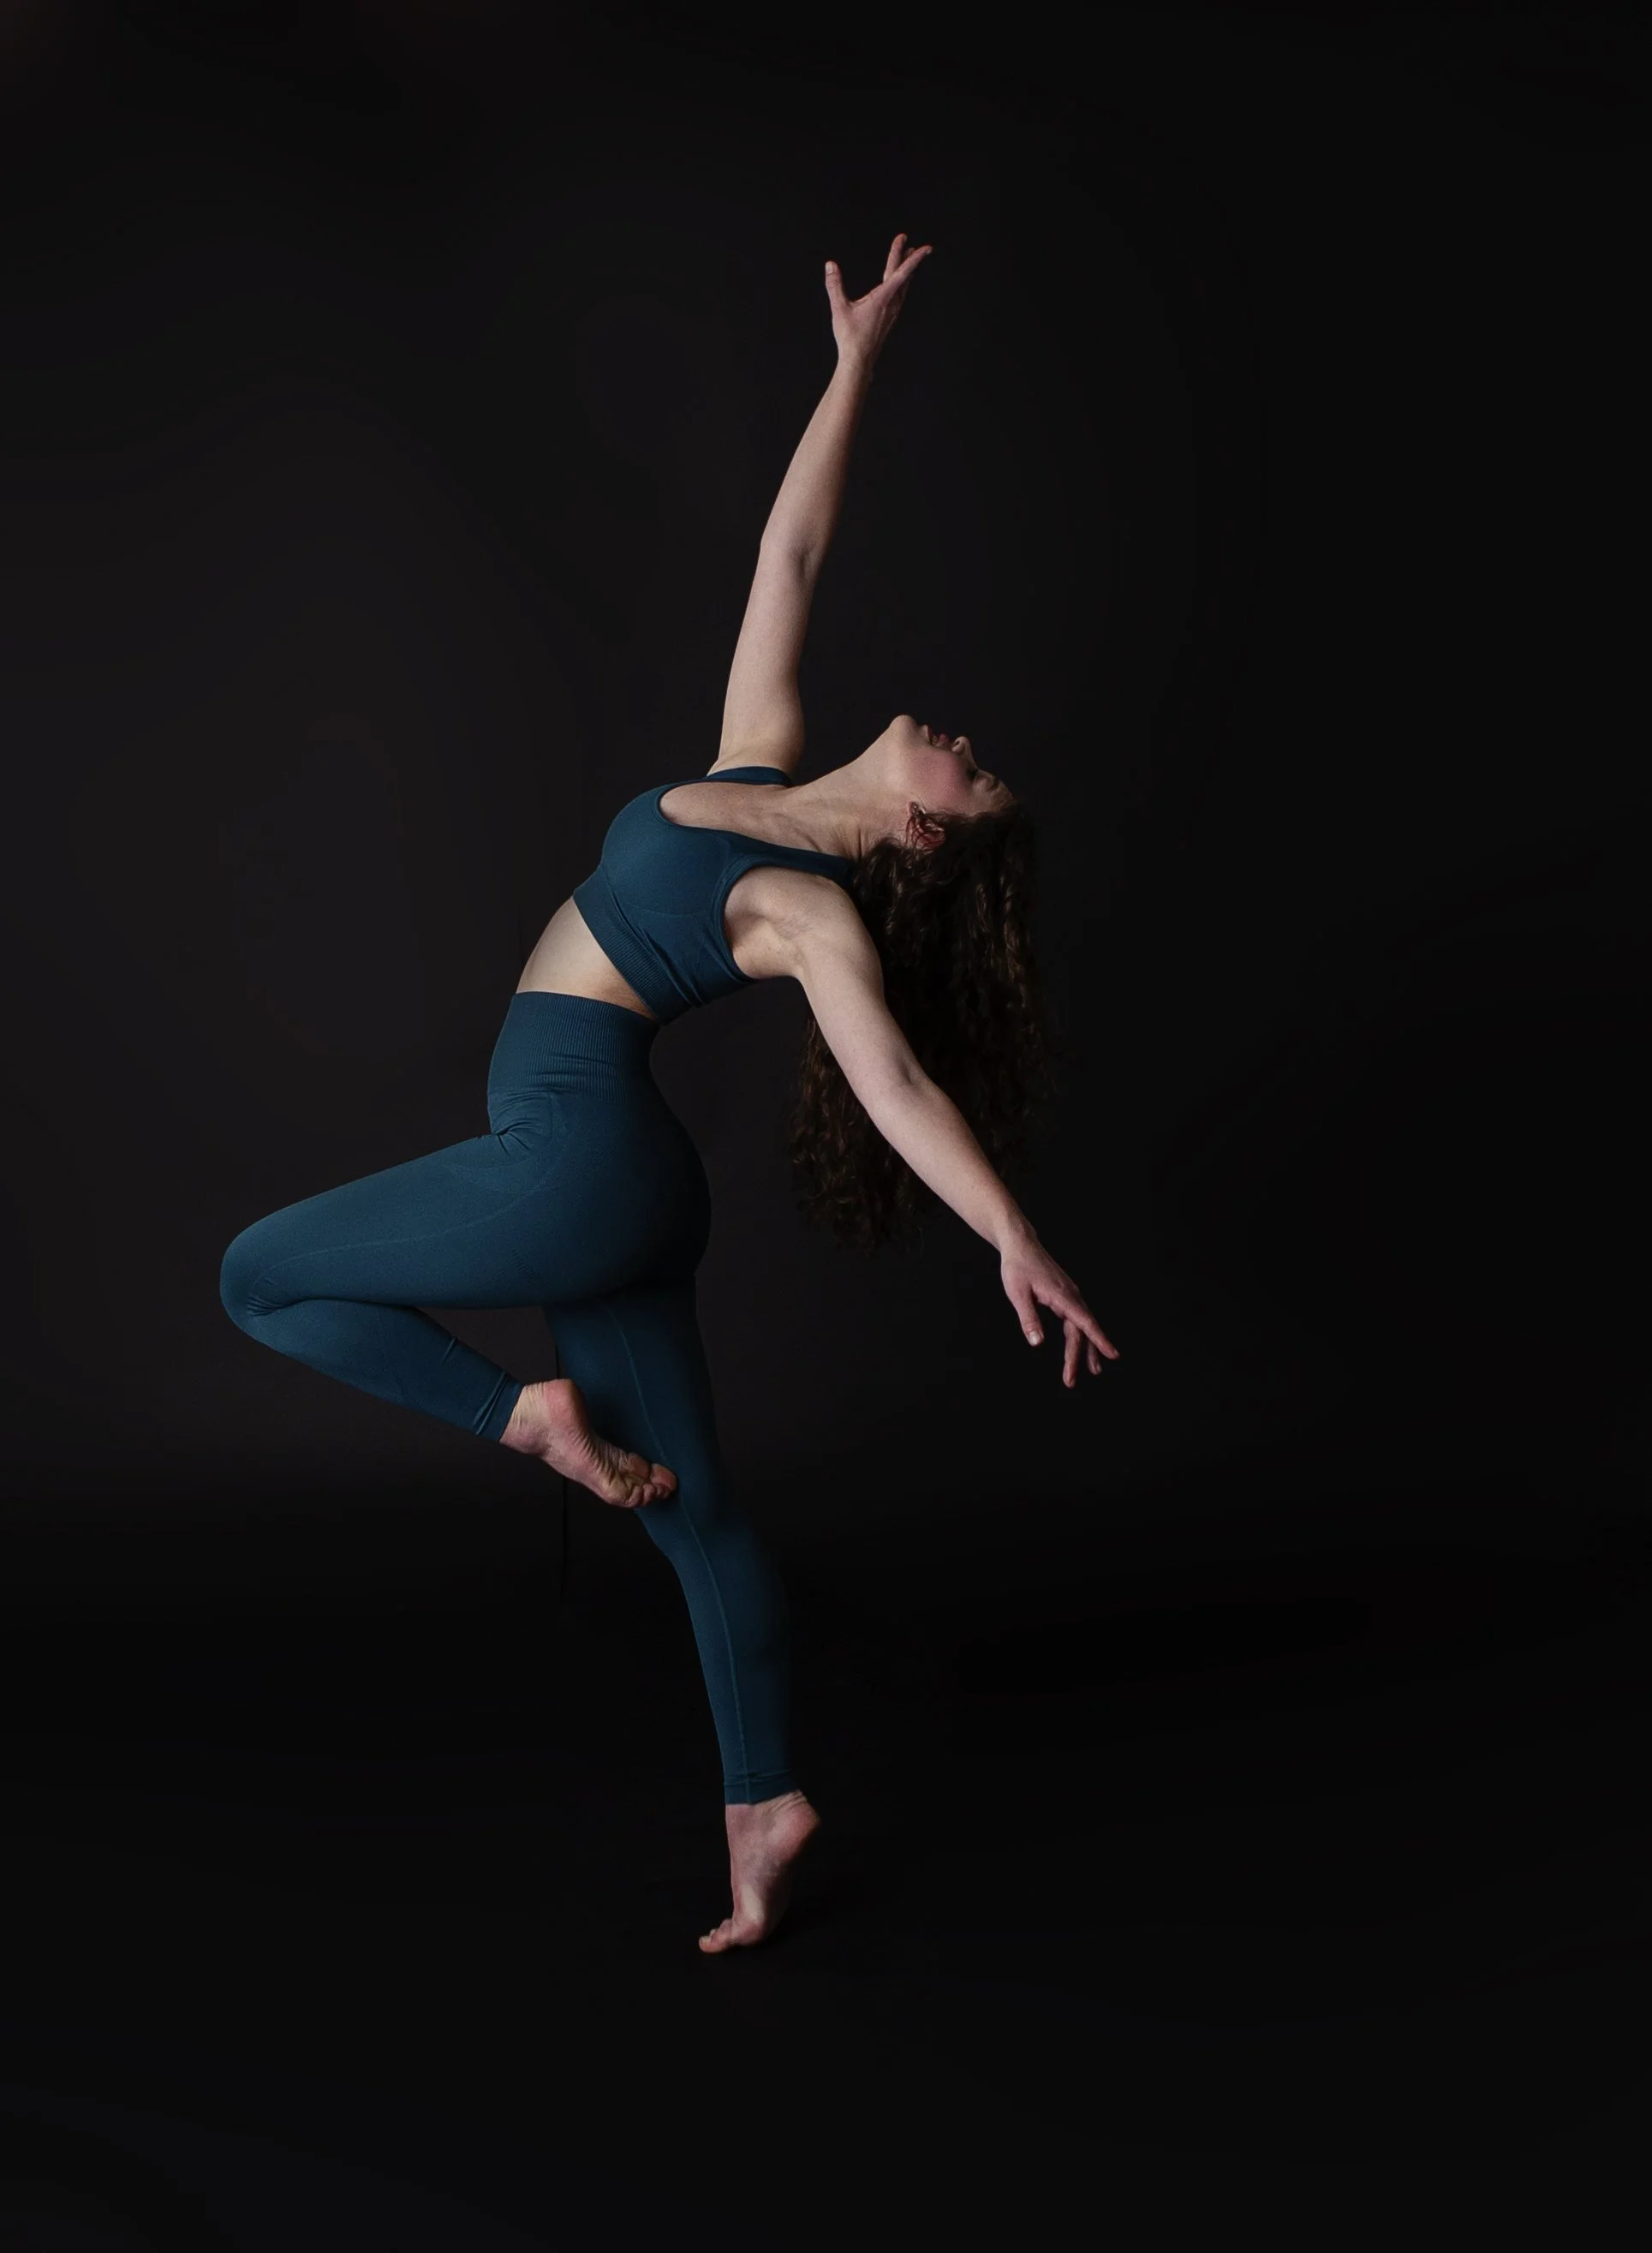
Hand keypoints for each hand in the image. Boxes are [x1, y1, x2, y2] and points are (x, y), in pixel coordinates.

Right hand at [825, 232, 932, 370]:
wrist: (859, 360)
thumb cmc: (850, 337)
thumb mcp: (839, 308)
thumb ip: (834, 285)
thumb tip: (830, 265)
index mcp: (882, 298)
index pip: (900, 273)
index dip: (912, 258)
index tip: (923, 247)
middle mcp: (891, 304)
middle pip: (903, 276)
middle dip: (907, 258)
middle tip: (912, 244)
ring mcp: (892, 312)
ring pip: (904, 286)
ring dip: (906, 271)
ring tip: (909, 259)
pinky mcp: (889, 318)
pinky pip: (900, 296)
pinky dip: (902, 284)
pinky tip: (899, 284)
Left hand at [999, 1229, 1120, 1388]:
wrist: (1021, 1245)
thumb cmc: (1017, 1267)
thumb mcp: (1017, 1293)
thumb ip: (1028, 1318)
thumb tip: (1037, 1343)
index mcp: (1063, 1295)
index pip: (1085, 1322)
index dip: (1099, 1340)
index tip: (1113, 1354)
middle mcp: (1071, 1296)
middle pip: (1081, 1331)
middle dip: (1080, 1356)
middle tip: (1070, 1381)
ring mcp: (1070, 1296)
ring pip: (1081, 1327)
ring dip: (1084, 1349)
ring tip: (1092, 1370)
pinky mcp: (1065, 1297)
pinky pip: (1076, 1321)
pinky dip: (1079, 1337)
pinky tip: (1080, 1349)